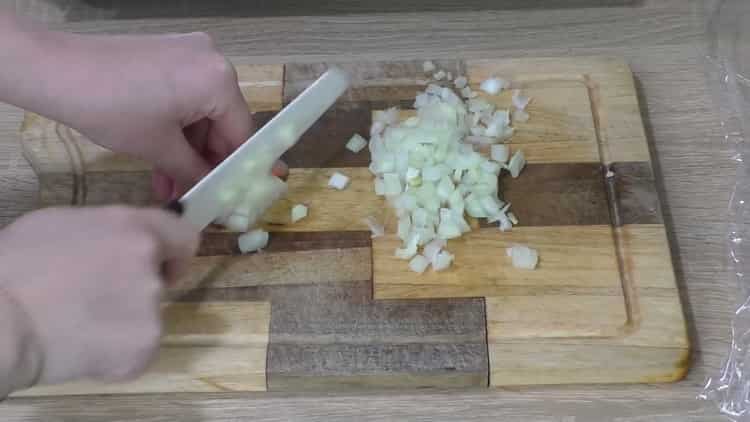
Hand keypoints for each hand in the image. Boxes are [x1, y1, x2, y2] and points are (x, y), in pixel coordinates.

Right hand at [0, 206, 198, 384]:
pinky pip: (137, 347)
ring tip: (80, 321)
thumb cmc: (17, 266)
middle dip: (137, 286)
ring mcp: (151, 311)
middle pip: (162, 279)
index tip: (159, 262)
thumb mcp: (65, 223)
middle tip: (97, 295)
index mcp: (135, 229)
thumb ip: (110, 231)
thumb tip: (122, 243)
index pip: (185, 237)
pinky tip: (82, 344)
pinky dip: (115, 350)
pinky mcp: (143, 348)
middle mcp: (151, 267)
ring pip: (148, 315)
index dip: (171, 251)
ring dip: (125, 319)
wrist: (0, 320)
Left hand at [50, 31, 288, 199]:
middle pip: (223, 123)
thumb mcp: (160, 149)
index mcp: (219, 80)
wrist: (55, 70)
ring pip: (202, 113)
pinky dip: (177, 128)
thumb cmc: (110, 107)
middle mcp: (213, 60)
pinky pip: (186, 98)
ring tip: (170, 186)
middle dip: (206, 161)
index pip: (242, 134)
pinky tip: (162, 160)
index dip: (238, 170)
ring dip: (188, 150)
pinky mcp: (170, 56)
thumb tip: (216, 193)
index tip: (235, 196)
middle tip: (195, 194)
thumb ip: (196, 172)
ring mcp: (190, 55)